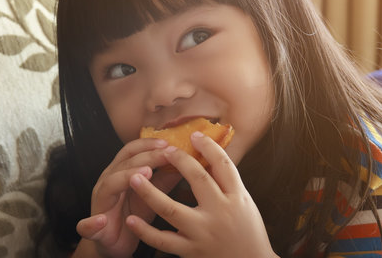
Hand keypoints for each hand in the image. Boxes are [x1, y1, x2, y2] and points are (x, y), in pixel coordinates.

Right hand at [75, 138, 181, 257]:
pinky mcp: (93, 227)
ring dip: (125, 178)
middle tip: (165, 153)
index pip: (131, 151)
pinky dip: (92, 223)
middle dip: (145, 156)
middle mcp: (108, 181)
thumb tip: (183, 164)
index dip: (147, 145)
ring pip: (110, 184)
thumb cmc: (133, 216)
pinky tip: (101, 221)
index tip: (167, 143)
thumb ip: (164, 180)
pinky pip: (88, 225)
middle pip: (124, 163)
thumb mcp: (151, 196)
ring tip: (145, 173)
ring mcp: (100, 202)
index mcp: (120, 172)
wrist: (115, 244)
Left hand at [126, 132, 277, 257]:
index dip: (208, 147)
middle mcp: (220, 213)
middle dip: (180, 161)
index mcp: (237, 198)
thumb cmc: (249, 232)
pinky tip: (132, 219)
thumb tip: (207, 156)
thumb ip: (227, 182)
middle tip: (165, 150)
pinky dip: (146, 231)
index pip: (223, 165)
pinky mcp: (191, 250)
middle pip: (198, 179)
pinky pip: (164, 240)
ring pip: (172, 210)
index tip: (194, 135)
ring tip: (134, 177)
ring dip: (150, 192)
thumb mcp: (245, 203)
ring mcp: (203, 233)